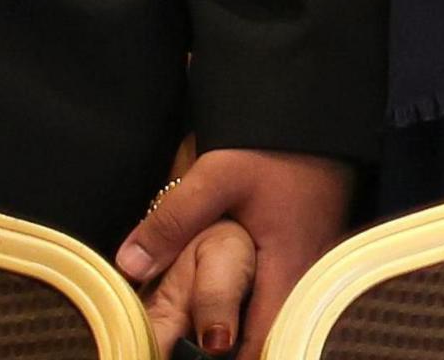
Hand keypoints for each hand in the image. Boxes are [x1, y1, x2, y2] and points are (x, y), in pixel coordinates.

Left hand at [117, 147, 352, 354]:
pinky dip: (254, 307)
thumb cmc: (274, 143)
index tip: (195, 356)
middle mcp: (307, 275)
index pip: (264, 343)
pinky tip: (226, 304)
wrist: (314, 110)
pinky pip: (280, 295)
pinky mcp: (306, 250)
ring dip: (242, 329)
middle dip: (232, 349)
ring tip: (201, 336)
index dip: (228, 359)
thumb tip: (129, 265)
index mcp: (289, 268)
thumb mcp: (216, 175)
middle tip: (190, 348)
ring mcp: (310, 263)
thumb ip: (172, 222)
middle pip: (271, 336)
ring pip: (276, 316)